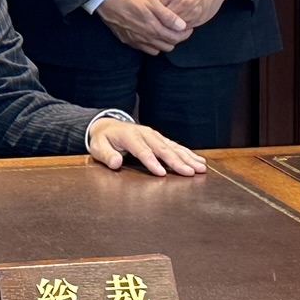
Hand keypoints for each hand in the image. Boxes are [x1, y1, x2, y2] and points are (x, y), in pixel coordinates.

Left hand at [88, 118, 207, 176]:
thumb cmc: (103, 140)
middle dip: (177, 161)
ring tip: (201, 167)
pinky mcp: (160, 138)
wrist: (108, 125)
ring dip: (187, 158)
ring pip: (173, 147)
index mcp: (129, 136)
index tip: (162, 174)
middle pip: (162, 149)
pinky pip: (175, 146)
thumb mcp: (98, 147)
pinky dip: (188, 153)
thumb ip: (106, 155)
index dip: (152, 162)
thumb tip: (115, 163)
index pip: (142, 150)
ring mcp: (154, 135)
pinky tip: (199, 161)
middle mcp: (145, 134)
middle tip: (190, 173)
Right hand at [96, 0, 192, 54]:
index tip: (188, 27)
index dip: (185, 34)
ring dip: (163, 43)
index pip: (175, 38)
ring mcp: (135, 41)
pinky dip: (151, 45)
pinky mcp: (127, 40)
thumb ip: (167, 16)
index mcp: (153, 28)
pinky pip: (143, 48)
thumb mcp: (152, 1)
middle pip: (168, 46)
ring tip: (165, 31)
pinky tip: (150, 34)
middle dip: (176, 39)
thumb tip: (182, 26)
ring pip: (156, 50)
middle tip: (178, 29)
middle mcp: (145, 38)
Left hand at [156, 0, 228, 30]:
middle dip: (159, 22)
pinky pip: (184, 29)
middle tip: (154, 24)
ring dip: (168, 28)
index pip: (157, 6)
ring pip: (174, 27)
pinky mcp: (198, 20)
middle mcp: (182, 3)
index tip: (149, 14)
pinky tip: (175, 28)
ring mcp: (191, 13)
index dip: (152, 11)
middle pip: (164, 19)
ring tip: (163, 29)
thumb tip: (154, 5)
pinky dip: (178, 30)